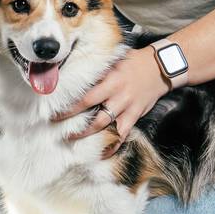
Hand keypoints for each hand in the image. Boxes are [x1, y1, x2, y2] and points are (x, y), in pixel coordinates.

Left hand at [50, 48, 170, 158]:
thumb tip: (74, 71)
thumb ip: (97, 68)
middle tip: (58, 128)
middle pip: (94, 114)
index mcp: (111, 81)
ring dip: (88, 134)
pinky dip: (112, 145)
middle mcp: (118, 96)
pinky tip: (101, 153)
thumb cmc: (133, 62)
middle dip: (75, 122)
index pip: (86, 97)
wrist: (159, 69)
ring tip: (73, 138)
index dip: (70, 107)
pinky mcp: (135, 116)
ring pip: (106, 126)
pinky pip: (122, 135)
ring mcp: (127, 107)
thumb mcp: (114, 60)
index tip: (55, 112)